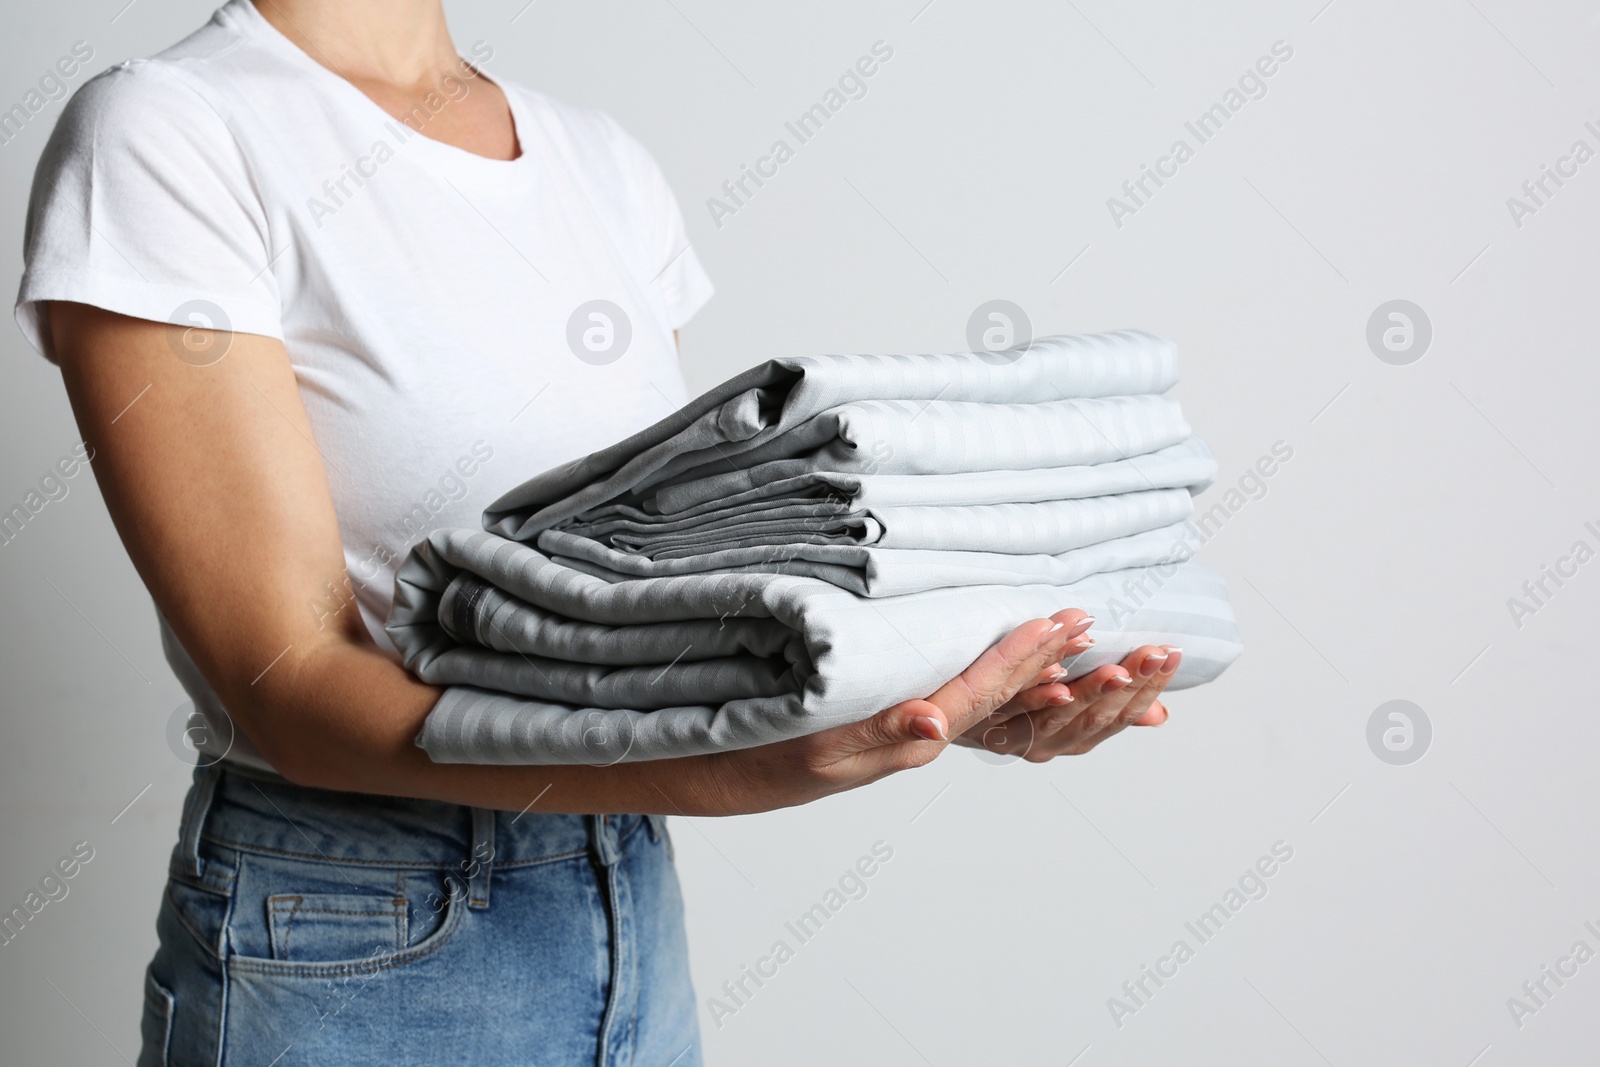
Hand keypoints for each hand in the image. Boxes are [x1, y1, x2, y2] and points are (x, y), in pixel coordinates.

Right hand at [683, 610, 1094, 814]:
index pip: (981, 691)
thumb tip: (937, 722)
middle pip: (997, 695)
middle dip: (1047, 658)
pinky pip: (957, 695)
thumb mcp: (816, 748)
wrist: (720, 773)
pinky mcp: (889, 717)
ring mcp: (905, 728)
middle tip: (1090, 619)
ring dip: (1031, 668)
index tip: (1061, 620)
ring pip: (984, 697)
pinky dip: (993, 675)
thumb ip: (879, 734)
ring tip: (1073, 639)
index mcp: (908, 738)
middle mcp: (918, 734)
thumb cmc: (758, 758)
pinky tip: (1011, 662)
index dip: (1024, 654)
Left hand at [953, 638, 1180, 761]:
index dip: (1145, 688)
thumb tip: (1162, 716)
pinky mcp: (975, 726)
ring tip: (1116, 669)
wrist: (928, 730)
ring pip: (1056, 715)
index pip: (1116, 714)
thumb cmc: (1002, 709)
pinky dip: (1037, 697)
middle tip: (1153, 653)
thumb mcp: (1064, 709)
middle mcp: (1043, 743)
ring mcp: (1011, 737)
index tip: (1170, 656)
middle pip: (1091, 716)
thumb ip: (1109, 707)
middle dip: (1126, 686)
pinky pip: (1010, 709)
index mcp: (1068, 738)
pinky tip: (1060, 682)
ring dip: (1088, 691)